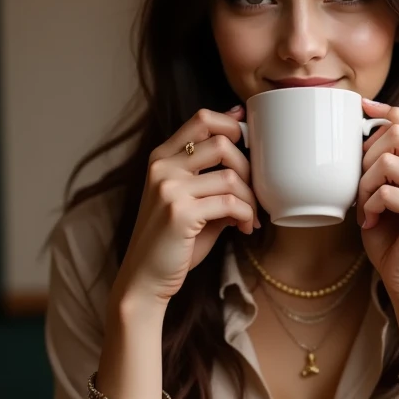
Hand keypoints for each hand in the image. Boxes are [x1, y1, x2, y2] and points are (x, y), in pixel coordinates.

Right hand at [113, 105, 259, 307]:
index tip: (248, 138)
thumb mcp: (189, 201)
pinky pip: (231, 203)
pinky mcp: (181, 213)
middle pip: (221, 142)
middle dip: (248, 167)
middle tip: (253, 191)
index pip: (201, 119)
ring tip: (251, 216)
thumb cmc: (172, 241)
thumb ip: (212, 177)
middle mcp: (163, 168)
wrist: (145, 278)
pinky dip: (247, 215)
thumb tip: (249, 150)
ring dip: (251, 198)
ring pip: (230, 176)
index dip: (231, 123)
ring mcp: (169, 189)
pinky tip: (245, 228)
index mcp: (162, 159)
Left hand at [356, 98, 398, 303]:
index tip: (358, 107)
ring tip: (366, 207)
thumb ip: (380, 166)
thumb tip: (357, 134)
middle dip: (365, 158)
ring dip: (365, 185)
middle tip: (361, 188)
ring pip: (387, 161)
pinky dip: (370, 206)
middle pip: (394, 133)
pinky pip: (385, 191)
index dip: (378, 111)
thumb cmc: (392, 239)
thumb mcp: (384, 193)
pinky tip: (372, 221)